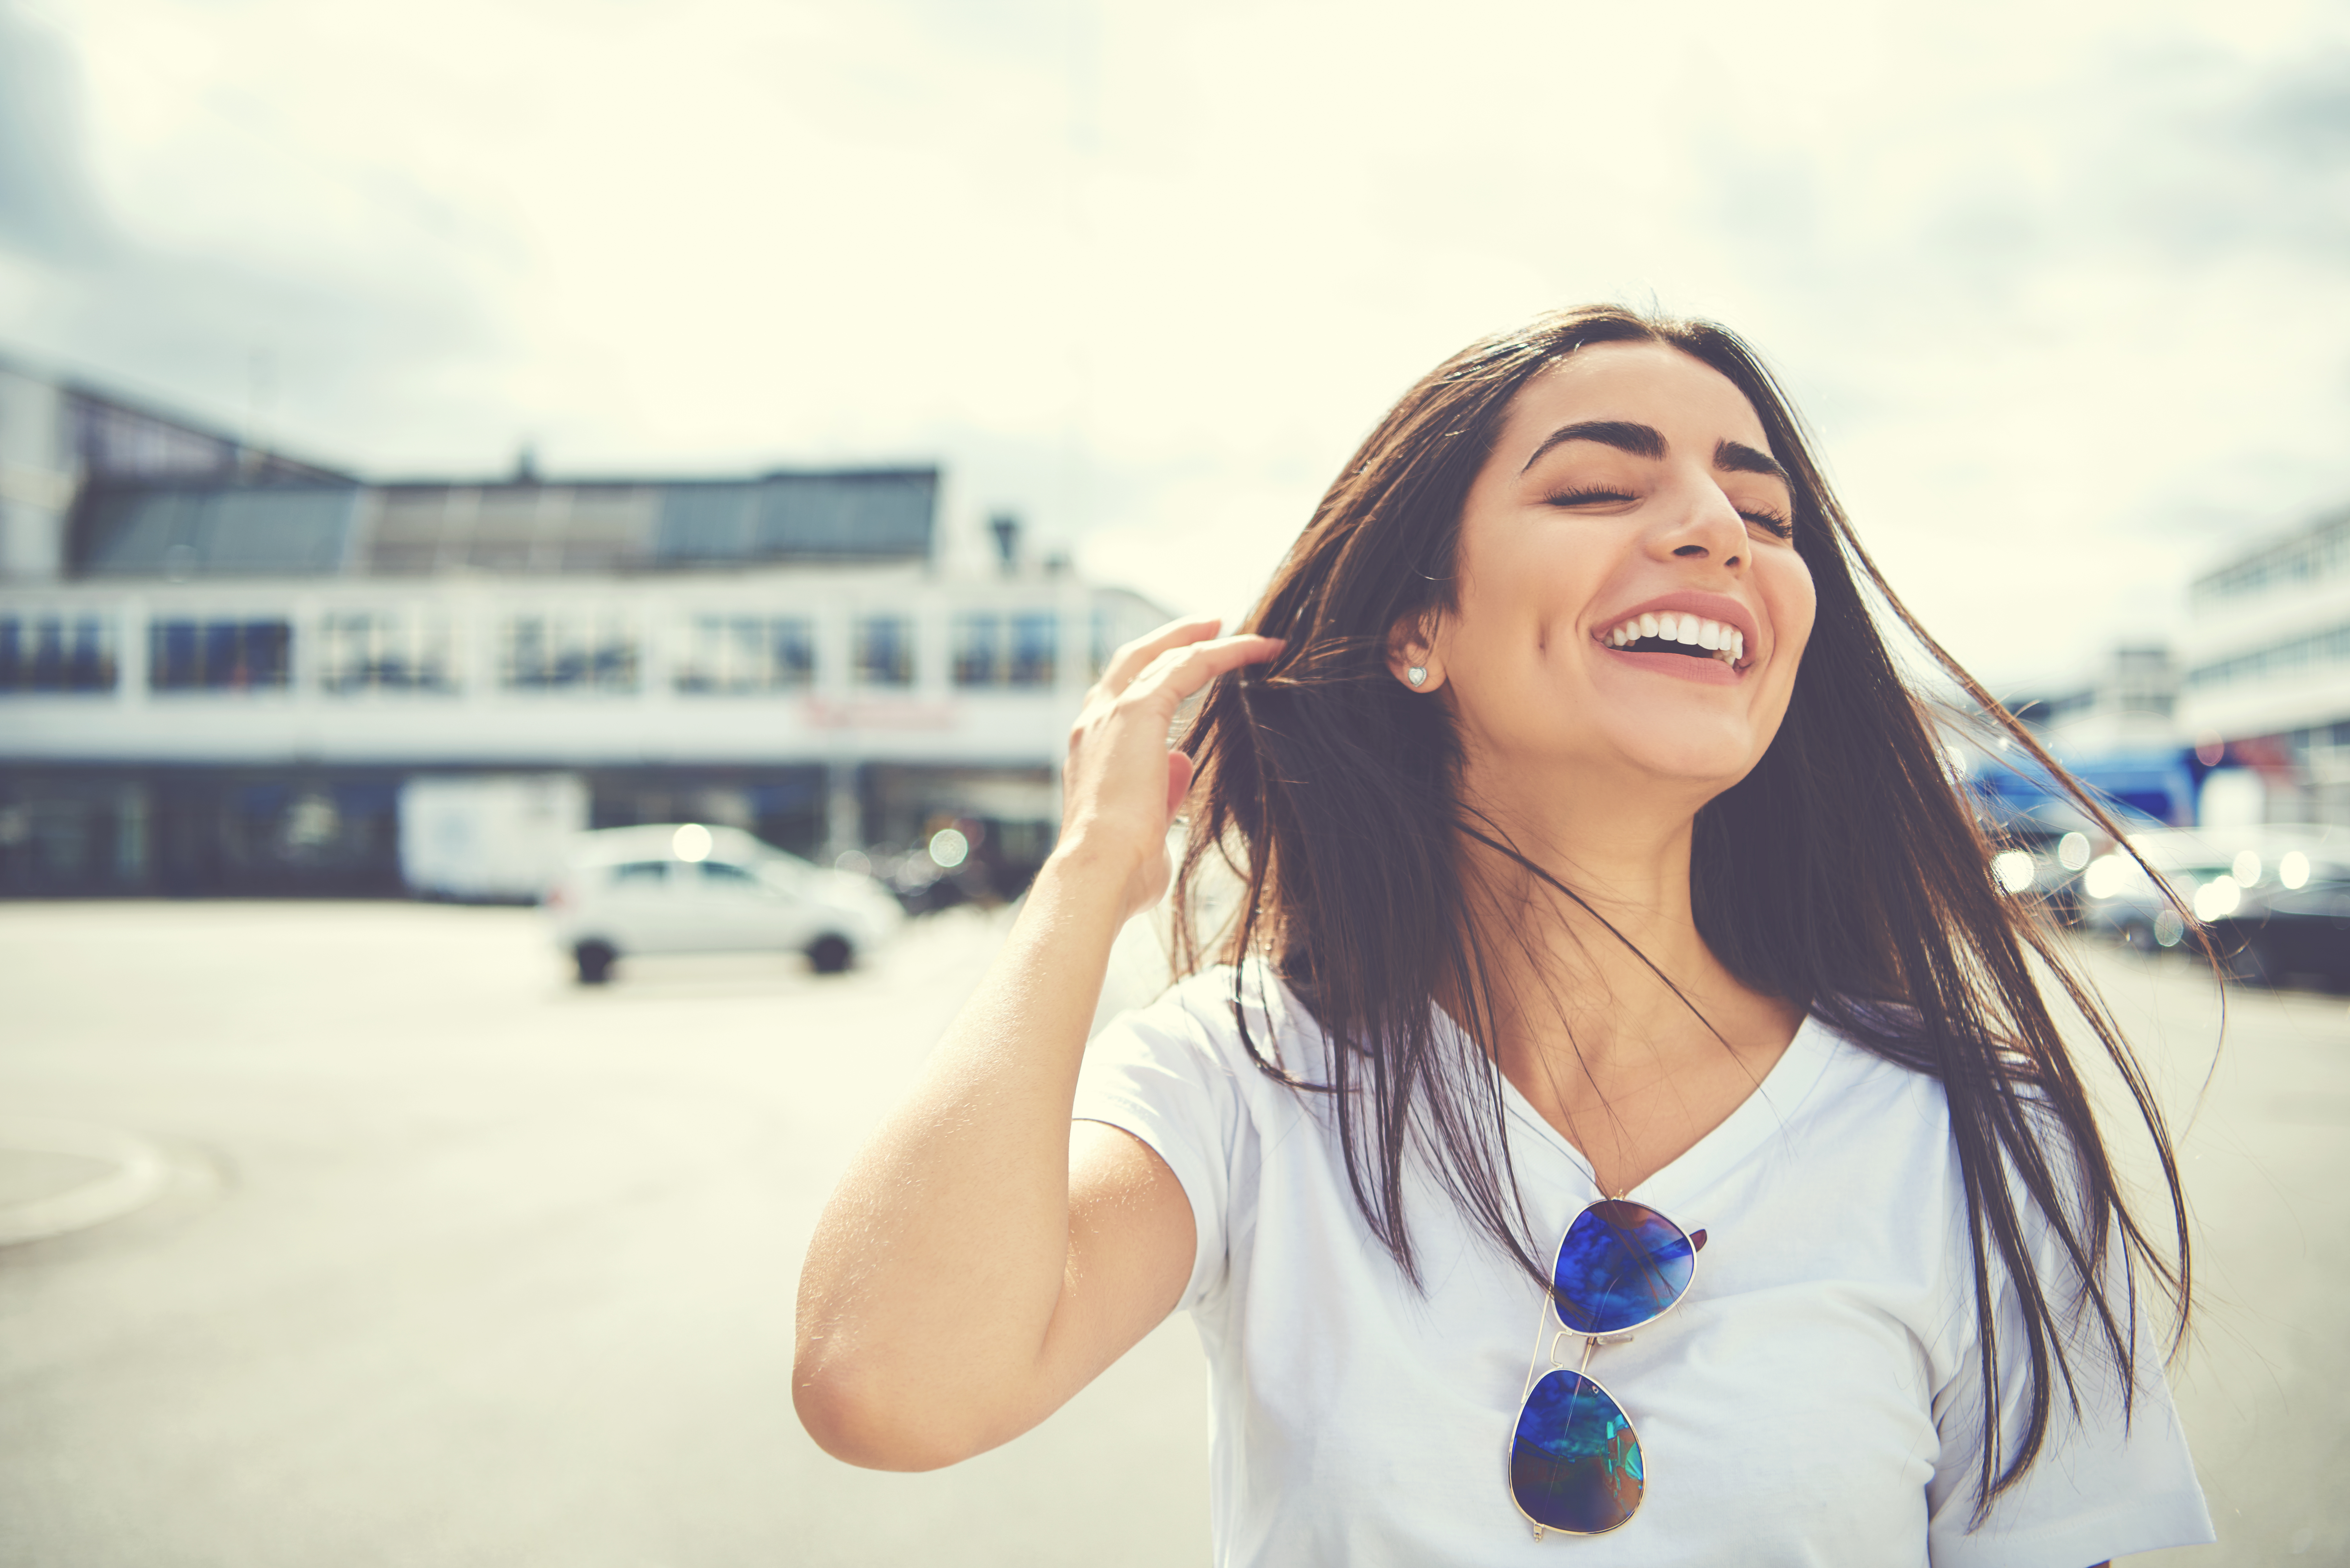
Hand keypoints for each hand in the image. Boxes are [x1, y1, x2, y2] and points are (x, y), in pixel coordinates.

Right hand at [1054, 615, 1283, 921]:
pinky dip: (1225, 652)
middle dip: (1170, 640)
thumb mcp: (1147, 823)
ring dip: (1202, 639)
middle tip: (1208, 625)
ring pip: (1161, 656)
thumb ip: (1163, 790)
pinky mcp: (1137, 711)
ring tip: (1237, 630)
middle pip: (1133, 661)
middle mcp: (1093, 724)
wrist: (1098, 871)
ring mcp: (1110, 714)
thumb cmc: (1121, 868)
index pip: (1121, 700)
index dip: (1154, 678)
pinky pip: (1189, 665)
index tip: (1188, 668)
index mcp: (1091, 752)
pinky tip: (1258, 649)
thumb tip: (1181, 761)